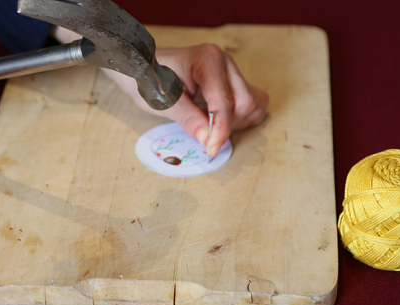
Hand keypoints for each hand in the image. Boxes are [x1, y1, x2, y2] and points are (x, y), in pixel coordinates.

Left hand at [52, 27, 268, 156]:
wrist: (144, 67)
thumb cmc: (149, 80)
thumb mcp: (162, 101)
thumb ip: (186, 118)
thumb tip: (208, 139)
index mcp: (207, 59)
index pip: (223, 100)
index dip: (219, 128)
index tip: (211, 149)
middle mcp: (225, 63)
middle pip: (245, 103)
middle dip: (227, 125)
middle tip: (204, 135)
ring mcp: (233, 72)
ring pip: (253, 105)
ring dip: (237, 123)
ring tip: (210, 125)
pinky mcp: (236, 82)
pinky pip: (255, 104)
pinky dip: (243, 119)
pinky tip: (221, 122)